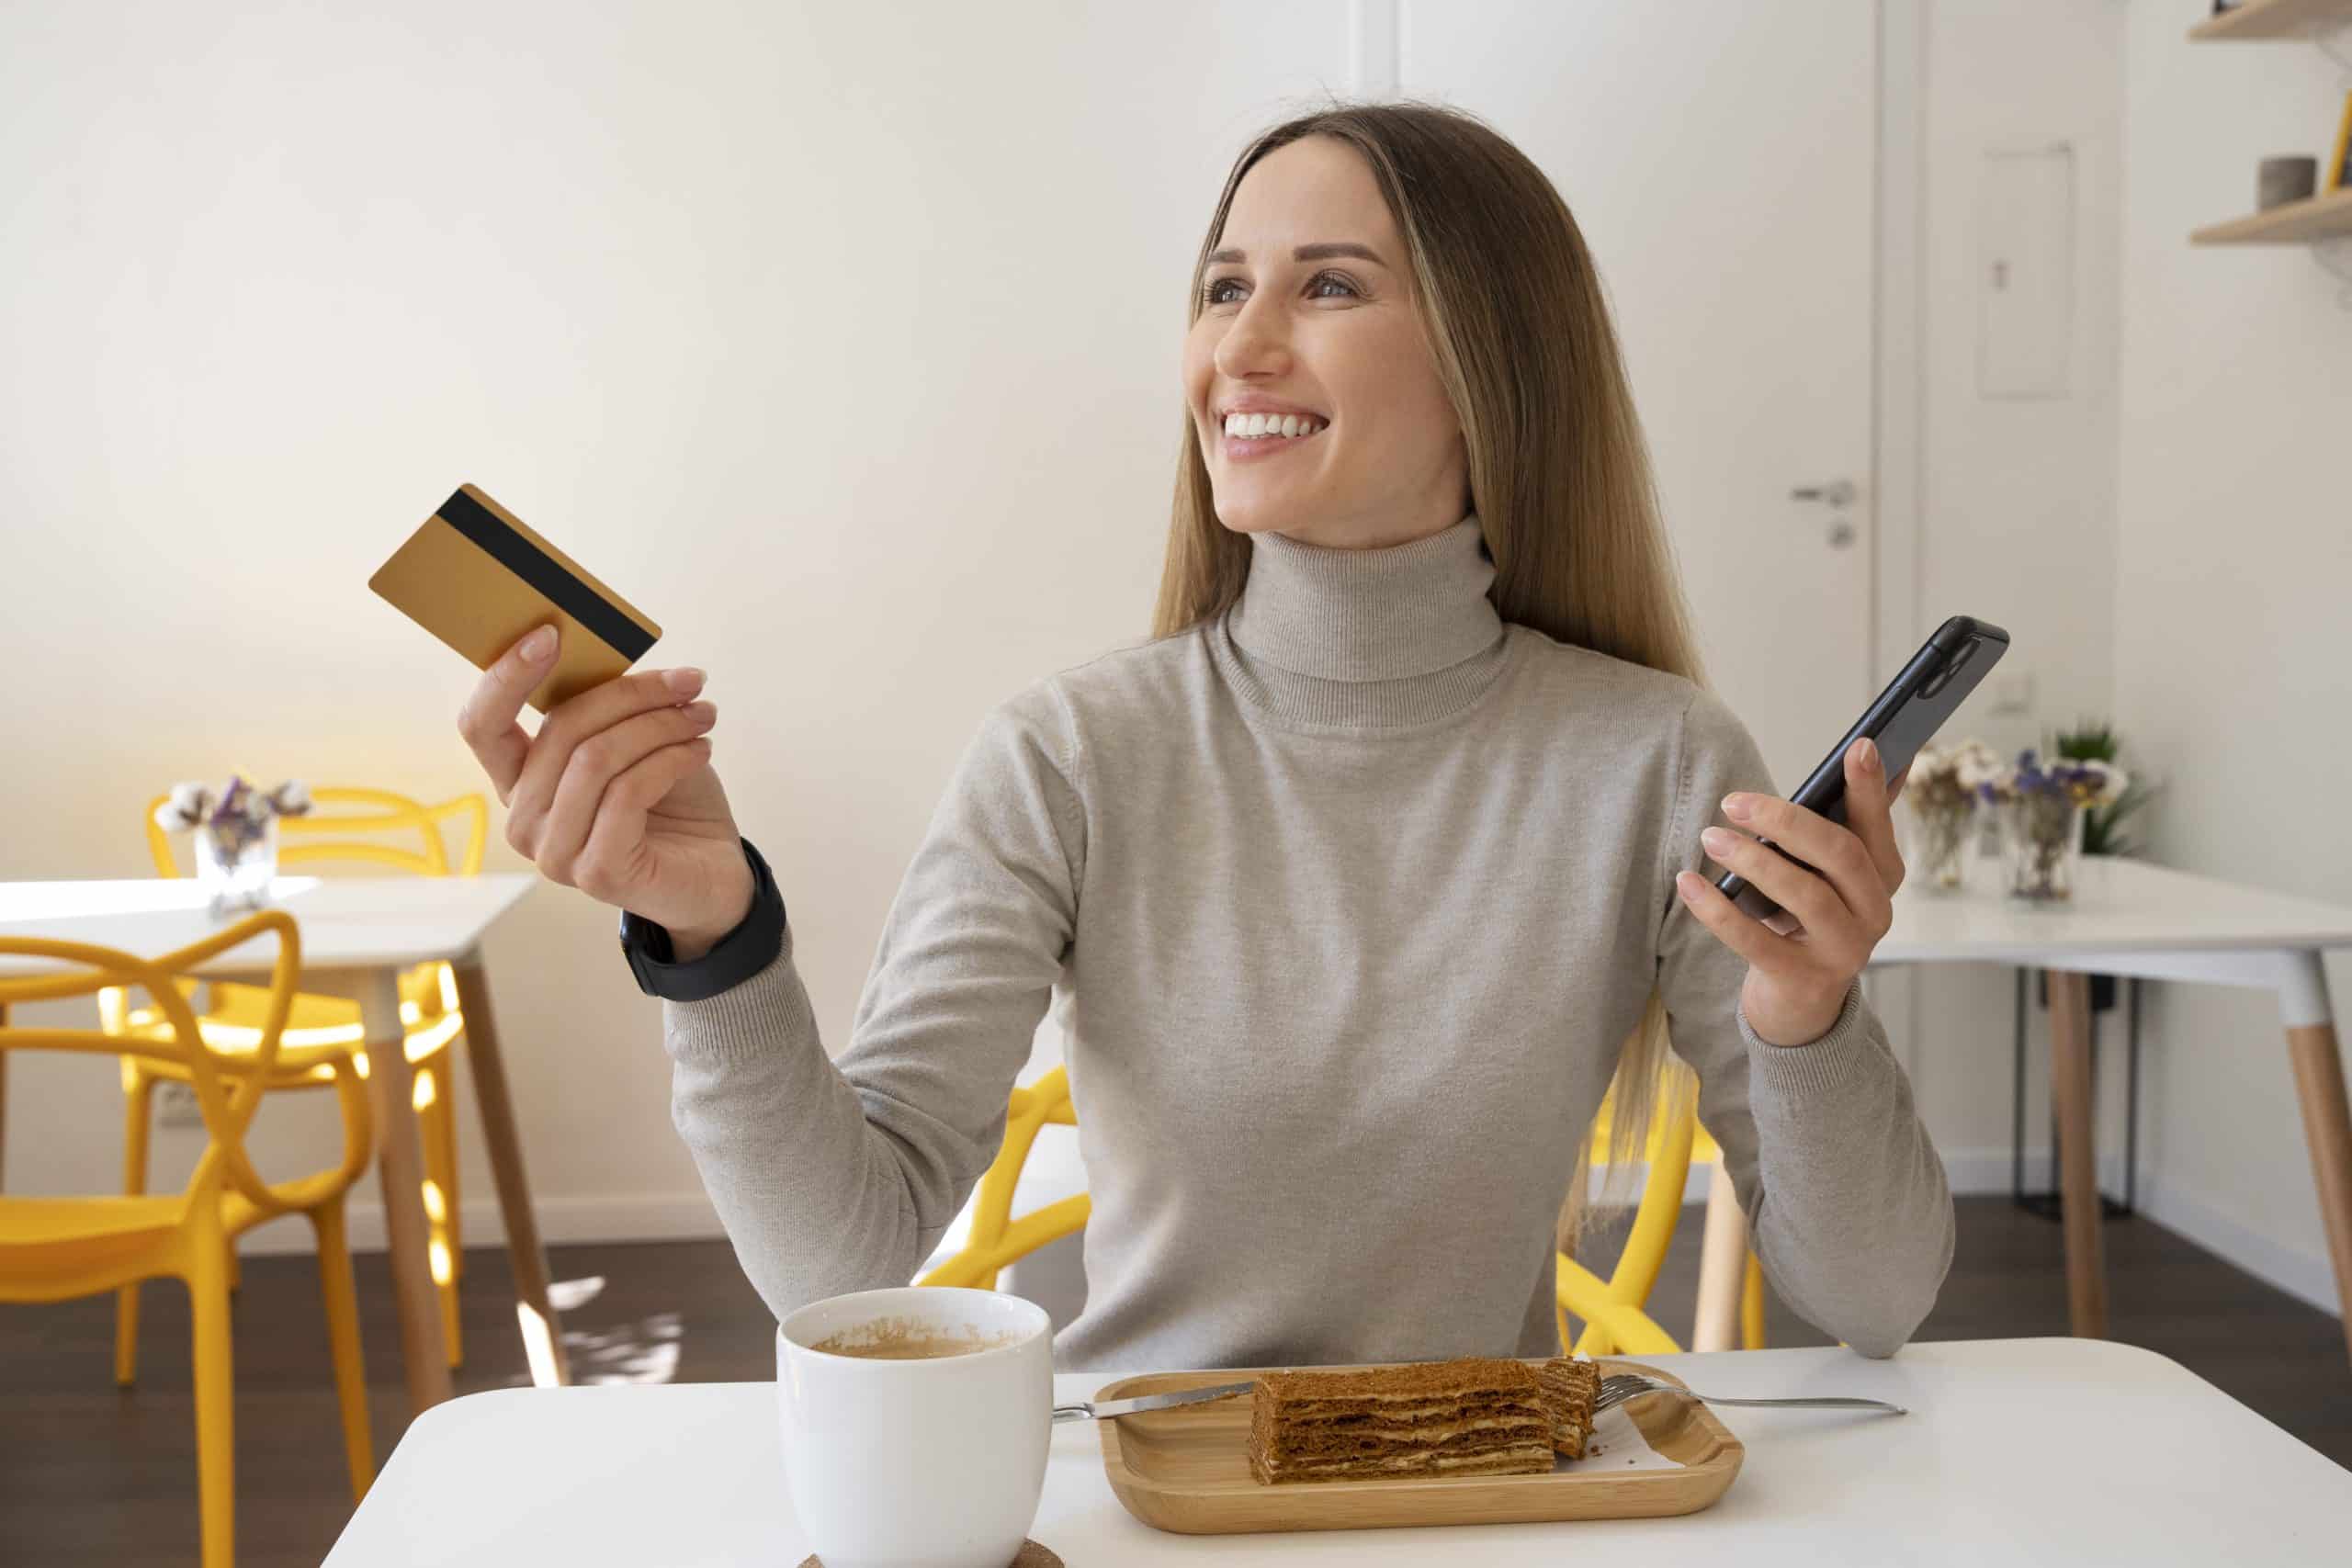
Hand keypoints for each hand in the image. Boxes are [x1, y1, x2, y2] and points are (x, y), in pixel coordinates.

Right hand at [457, 626, 754, 957]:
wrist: (713, 873)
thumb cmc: (671, 802)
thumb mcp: (633, 741)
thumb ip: (604, 707)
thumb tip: (601, 648)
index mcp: (520, 781)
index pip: (481, 724)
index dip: (506, 675)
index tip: (550, 633)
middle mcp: (524, 819)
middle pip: (562, 729)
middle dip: (632, 694)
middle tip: (688, 681)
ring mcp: (554, 853)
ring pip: (596, 757)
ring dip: (660, 725)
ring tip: (702, 715)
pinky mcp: (596, 872)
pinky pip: (627, 792)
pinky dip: (671, 759)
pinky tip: (700, 751)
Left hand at [1673, 737, 1910, 1046]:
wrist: (1799, 1004)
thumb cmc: (1806, 919)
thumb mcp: (1829, 875)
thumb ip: (1844, 822)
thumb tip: (1868, 750)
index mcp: (1883, 879)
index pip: (1878, 826)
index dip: (1870, 788)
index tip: (1858, 745)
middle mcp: (1873, 914)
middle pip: (1840, 855)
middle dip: (1786, 821)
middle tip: (1732, 801)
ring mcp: (1844, 951)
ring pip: (1804, 894)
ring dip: (1752, 859)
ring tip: (1710, 836)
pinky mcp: (1803, 980)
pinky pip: (1755, 940)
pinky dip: (1717, 909)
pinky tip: (1688, 882)